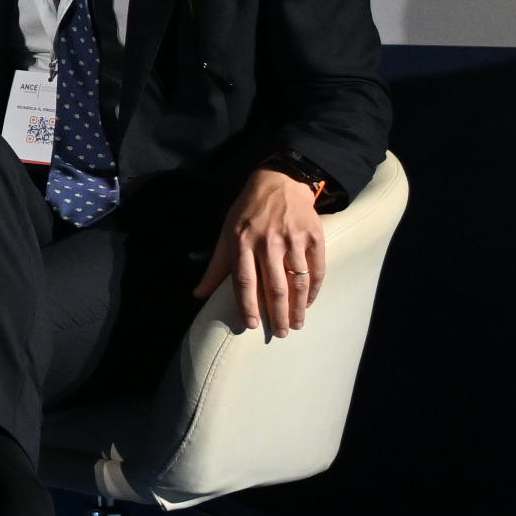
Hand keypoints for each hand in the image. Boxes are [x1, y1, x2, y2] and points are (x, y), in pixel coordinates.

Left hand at [200, 166, 329, 336]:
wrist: (279, 182)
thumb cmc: (247, 212)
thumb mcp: (226, 233)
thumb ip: (216, 266)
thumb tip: (198, 294)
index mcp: (242, 241)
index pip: (245, 280)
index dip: (247, 304)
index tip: (250, 325)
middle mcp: (268, 241)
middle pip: (274, 285)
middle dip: (277, 313)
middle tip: (279, 333)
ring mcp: (293, 239)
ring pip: (298, 280)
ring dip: (298, 307)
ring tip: (296, 324)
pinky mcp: (314, 236)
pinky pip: (317, 269)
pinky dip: (314, 289)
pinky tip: (309, 303)